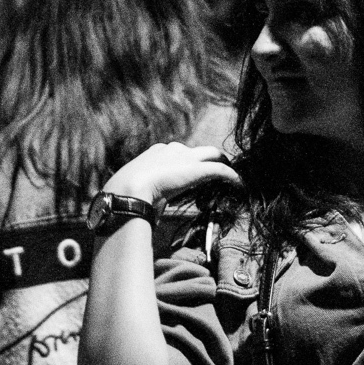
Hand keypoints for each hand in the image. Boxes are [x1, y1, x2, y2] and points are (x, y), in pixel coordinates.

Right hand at [102, 143, 240, 206]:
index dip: (185, 164)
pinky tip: (240, 186)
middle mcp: (171, 150)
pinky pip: (221, 169)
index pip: (175, 153)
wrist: (126, 191)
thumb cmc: (123, 196)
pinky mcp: (197, 168)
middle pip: (197, 150)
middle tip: (218, 173)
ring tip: (232, 178)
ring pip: (213, 154)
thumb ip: (141, 196)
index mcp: (154, 154)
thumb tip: (140, 214)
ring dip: (223, 164)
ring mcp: (185, 157)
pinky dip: (232, 177)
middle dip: (209, 158)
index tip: (189, 177)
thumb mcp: (131, 193)